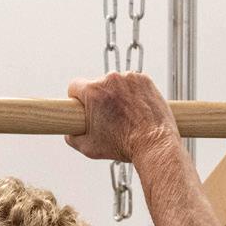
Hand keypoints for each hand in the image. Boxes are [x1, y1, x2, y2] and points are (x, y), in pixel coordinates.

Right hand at [63, 71, 179, 163]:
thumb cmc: (123, 146)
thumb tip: (70, 132)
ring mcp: (129, 77)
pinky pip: (132, 84)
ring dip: (117, 95)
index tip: (82, 107)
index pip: (74, 86)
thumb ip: (72, 137)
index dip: (76, 98)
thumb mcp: (89, 147)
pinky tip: (137, 109)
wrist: (154, 144)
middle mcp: (110, 79)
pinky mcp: (145, 80)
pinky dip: (133, 94)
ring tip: (126, 116)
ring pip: (116, 84)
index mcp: (93, 91)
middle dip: (100, 98)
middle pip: (97, 85)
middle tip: (109, 117)